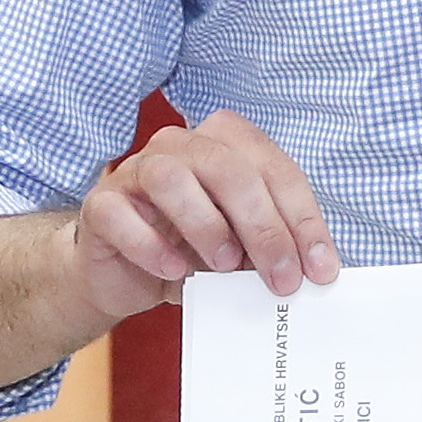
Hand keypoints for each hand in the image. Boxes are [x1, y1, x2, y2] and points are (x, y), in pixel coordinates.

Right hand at [64, 107, 341, 323]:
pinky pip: (120, 214)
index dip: (303, 219)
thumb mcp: (244, 249)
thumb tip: (312, 270)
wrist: (127, 275)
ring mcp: (135, 170)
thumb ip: (272, 247)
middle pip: (229, 170)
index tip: (320, 269)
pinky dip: (151, 245)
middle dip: (264, 227)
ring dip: (206, 225)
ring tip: (226, 266)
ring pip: (171, 177)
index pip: (275, 170)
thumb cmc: (194, 252)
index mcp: (227, 143)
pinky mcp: (101, 203)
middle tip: (281, 278)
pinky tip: (174, 270)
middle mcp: (181, 145)